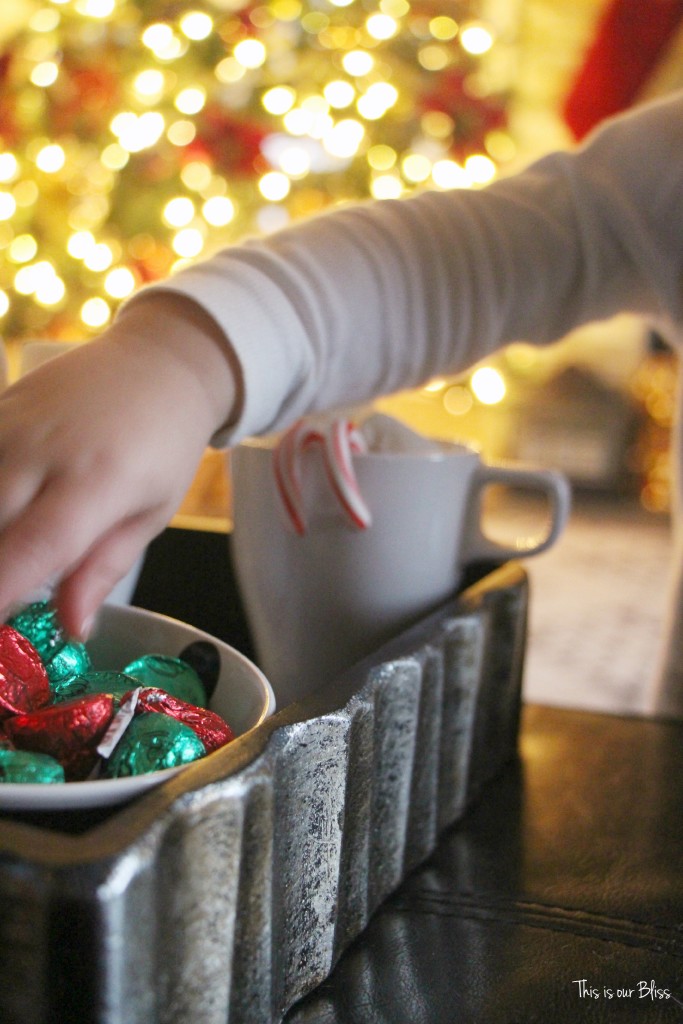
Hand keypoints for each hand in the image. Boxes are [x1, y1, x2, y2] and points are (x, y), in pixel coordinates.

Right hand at [0, 294, 238, 637]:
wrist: (160, 362)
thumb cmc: (164, 445)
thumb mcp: (151, 512)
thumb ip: (103, 568)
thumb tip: (71, 628)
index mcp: (95, 482)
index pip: (31, 551)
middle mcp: (41, 451)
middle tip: (13, 601)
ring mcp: (8, 425)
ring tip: (20, 556)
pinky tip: (13, 513)